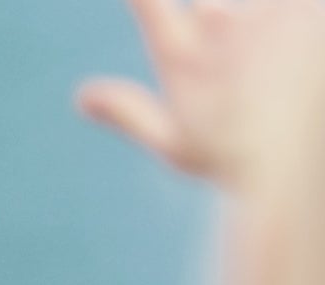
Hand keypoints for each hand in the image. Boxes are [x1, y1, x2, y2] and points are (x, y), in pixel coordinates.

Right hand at [77, 0, 309, 183]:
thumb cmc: (237, 165)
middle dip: (223, 30)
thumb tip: (82, 97)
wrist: (296, 169)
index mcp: (179, 56)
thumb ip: (128, 112)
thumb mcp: (175, 145)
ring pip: (247, 8)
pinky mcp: (306, 11)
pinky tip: (296, 59)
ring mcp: (264, 14)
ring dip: (260, 32)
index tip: (149, 5)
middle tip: (240, 75)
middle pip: (210, 6)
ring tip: (265, 74)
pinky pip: (294, 12)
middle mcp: (217, 25)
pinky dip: (293, 29)